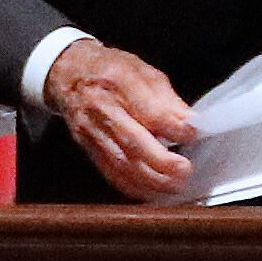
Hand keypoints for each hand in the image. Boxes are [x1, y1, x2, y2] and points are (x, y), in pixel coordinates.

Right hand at [44, 38, 197, 202]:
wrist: (68, 75)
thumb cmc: (110, 69)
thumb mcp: (142, 70)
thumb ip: (166, 98)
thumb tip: (189, 122)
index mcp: (119, 81)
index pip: (148, 109)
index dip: (172, 125)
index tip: (193, 134)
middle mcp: (103, 108)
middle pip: (132, 141)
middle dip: (161, 161)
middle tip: (185, 170)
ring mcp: (92, 131)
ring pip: (121, 162)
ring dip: (150, 180)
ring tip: (174, 186)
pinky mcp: (87, 147)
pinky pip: (110, 172)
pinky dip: (132, 186)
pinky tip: (150, 191)